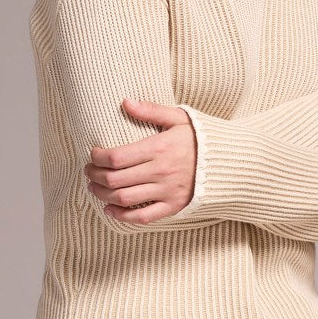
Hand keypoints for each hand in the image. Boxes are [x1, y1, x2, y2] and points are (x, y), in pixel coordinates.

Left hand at [85, 97, 197, 223]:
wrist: (228, 162)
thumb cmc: (201, 138)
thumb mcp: (179, 118)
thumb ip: (151, 110)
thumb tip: (125, 101)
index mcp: (158, 148)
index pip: (115, 157)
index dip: (97, 158)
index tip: (93, 154)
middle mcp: (160, 172)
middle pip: (114, 179)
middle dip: (94, 176)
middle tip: (89, 171)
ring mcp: (166, 191)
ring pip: (124, 198)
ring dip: (102, 194)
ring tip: (95, 188)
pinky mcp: (173, 206)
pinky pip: (143, 216)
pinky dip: (122, 216)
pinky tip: (110, 209)